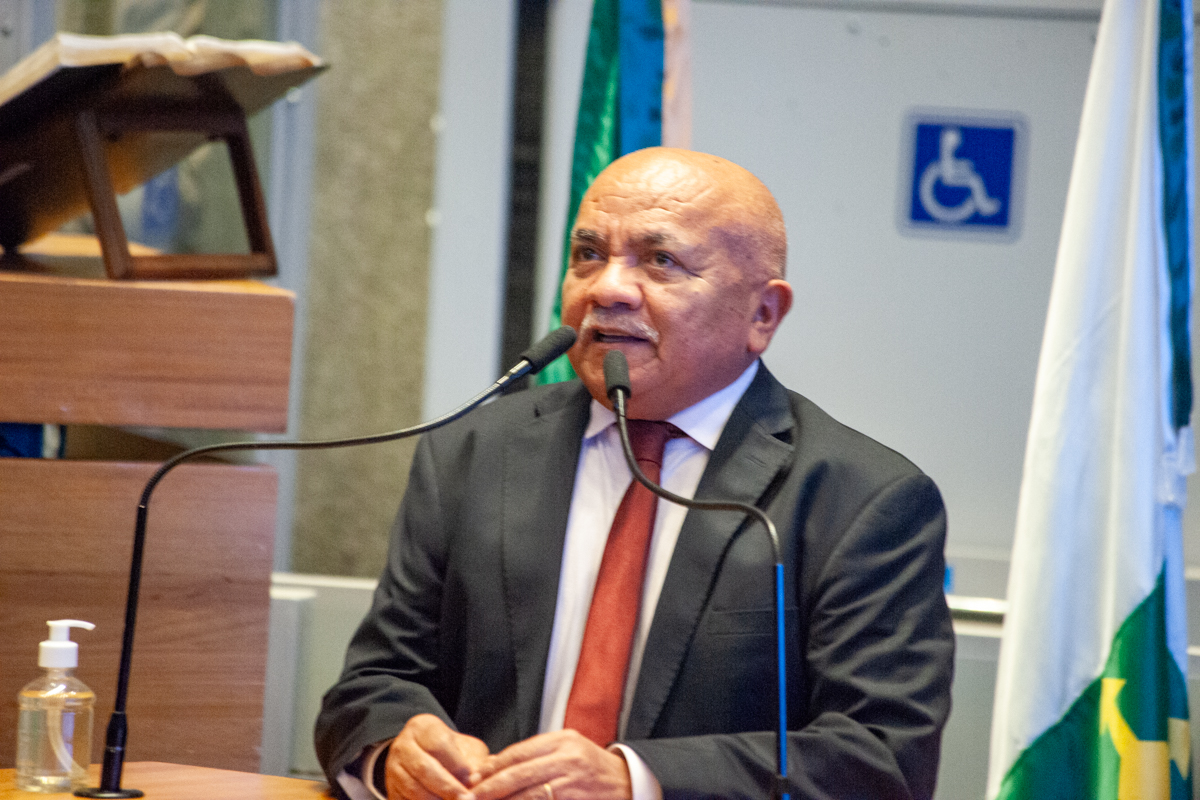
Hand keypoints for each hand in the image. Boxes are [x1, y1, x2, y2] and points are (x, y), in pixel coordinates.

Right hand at [386, 714, 489, 799]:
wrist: (426, 757)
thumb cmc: (452, 752)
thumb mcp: (465, 747)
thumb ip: (474, 760)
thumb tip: (479, 779)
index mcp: (422, 727)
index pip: (438, 744)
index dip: (457, 764)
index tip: (473, 778)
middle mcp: (403, 746)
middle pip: (424, 768)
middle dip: (447, 787)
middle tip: (466, 799)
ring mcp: (393, 769)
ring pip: (413, 789)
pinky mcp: (391, 791)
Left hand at [469, 729, 631, 799]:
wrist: (629, 782)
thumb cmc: (591, 767)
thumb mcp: (567, 749)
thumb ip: (535, 755)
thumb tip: (493, 765)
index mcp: (562, 740)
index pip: (518, 752)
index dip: (493, 767)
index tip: (472, 779)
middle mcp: (568, 757)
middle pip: (519, 773)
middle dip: (490, 788)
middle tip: (468, 798)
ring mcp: (573, 781)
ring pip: (529, 794)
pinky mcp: (577, 799)